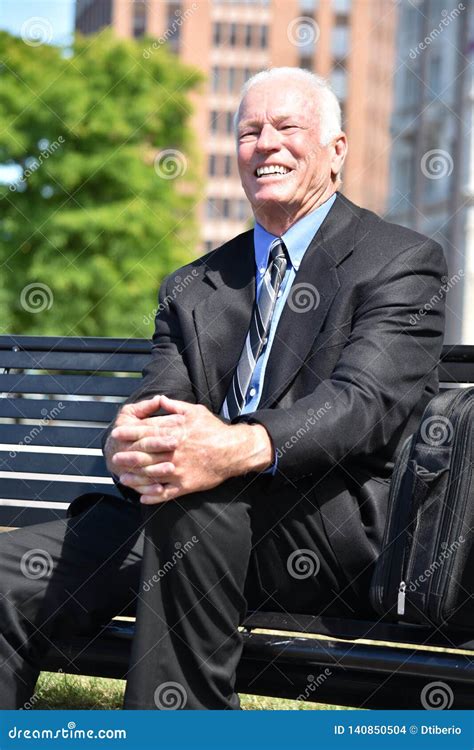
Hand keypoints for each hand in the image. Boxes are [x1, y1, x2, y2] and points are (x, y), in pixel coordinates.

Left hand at [111, 395, 272, 503]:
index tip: (116, 433)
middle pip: (145, 454)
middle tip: (114, 458)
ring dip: (136, 477)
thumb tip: (160, 399)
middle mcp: (173, 452)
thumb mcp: (195, 411)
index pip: (146, 432)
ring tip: (123, 478)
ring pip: (152, 475)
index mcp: (174, 433)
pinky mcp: (186, 484)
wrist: (233, 451)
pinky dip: (153, 496)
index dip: (129, 432)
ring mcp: (179, 470)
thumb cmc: (214, 429)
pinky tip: (143, 497)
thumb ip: (175, 406)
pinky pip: (166, 493)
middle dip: (127, 456)